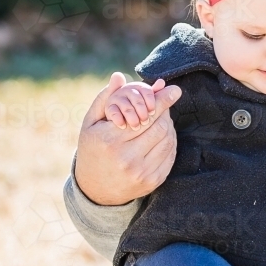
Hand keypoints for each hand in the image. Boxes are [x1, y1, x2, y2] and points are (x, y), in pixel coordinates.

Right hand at [74, 72, 181, 205]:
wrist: (96, 189)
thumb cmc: (93, 149)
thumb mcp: (91, 124)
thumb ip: (105, 99)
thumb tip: (119, 76)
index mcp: (110, 140)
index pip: (145, 116)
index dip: (162, 101)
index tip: (174, 89)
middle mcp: (126, 158)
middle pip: (160, 127)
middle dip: (164, 113)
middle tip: (162, 106)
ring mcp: (142, 172)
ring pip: (168, 140)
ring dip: (168, 126)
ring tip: (159, 120)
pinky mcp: (153, 181)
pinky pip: (170, 155)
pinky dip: (170, 142)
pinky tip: (161, 137)